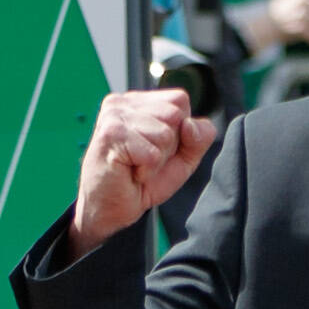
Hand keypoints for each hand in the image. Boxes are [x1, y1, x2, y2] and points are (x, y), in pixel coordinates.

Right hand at [69, 89, 217, 258]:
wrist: (110, 208)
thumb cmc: (143, 181)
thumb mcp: (184, 157)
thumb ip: (199, 137)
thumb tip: (189, 124)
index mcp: (138, 102)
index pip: (180, 100)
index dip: (181, 130)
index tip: (157, 147)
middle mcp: (122, 103)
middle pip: (175, 114)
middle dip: (169, 145)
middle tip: (144, 158)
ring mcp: (114, 116)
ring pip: (165, 135)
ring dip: (157, 159)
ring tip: (136, 165)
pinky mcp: (111, 135)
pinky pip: (152, 154)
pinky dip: (147, 170)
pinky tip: (129, 171)